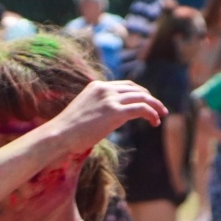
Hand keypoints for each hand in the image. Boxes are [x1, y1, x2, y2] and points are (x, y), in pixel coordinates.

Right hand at [46, 80, 164, 155]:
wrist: (59, 135)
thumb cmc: (67, 129)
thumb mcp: (84, 110)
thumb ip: (99, 107)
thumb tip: (111, 117)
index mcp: (97, 86)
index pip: (125, 85)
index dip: (138, 93)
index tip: (146, 102)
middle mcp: (105, 89)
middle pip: (136, 89)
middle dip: (150, 98)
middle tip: (159, 109)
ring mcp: (110, 100)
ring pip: (143, 97)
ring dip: (155, 106)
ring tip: (161, 115)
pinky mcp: (115, 112)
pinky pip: (142, 109)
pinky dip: (152, 114)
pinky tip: (155, 122)